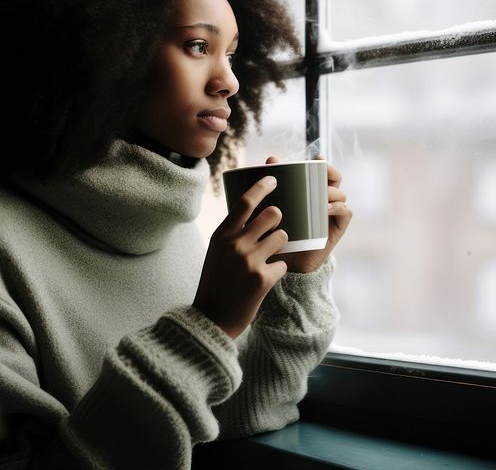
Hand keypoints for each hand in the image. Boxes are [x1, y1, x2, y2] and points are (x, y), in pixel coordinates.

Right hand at [193, 176, 287, 337]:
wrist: (211, 319)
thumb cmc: (215, 282)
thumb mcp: (216, 251)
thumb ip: (231, 231)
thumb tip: (253, 208)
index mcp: (221, 235)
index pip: (245, 201)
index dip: (262, 186)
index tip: (273, 178)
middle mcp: (235, 244)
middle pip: (271, 214)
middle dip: (278, 218)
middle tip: (274, 226)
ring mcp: (249, 261)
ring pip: (282, 236)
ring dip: (280, 244)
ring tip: (270, 254)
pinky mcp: (263, 279)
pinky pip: (283, 263)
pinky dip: (278, 270)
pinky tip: (266, 279)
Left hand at [265, 155, 351, 273]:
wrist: (285, 261)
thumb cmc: (278, 230)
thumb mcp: (274, 205)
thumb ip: (273, 183)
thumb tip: (272, 158)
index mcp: (311, 191)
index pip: (323, 172)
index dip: (324, 163)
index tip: (317, 158)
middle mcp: (324, 200)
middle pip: (336, 179)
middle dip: (331, 172)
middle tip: (322, 171)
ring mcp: (332, 214)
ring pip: (341, 194)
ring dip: (332, 191)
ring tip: (320, 195)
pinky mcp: (336, 229)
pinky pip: (346, 212)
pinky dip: (339, 207)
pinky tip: (327, 208)